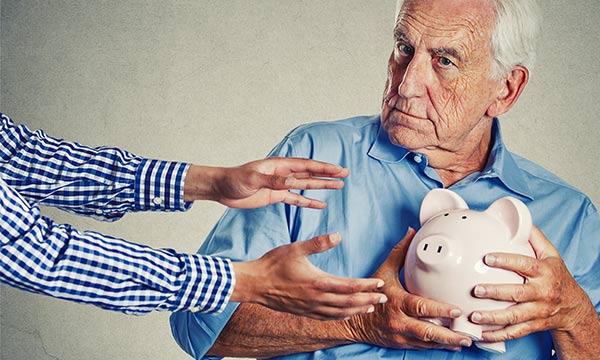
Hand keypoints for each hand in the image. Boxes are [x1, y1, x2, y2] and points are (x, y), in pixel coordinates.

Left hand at [184, 157, 348, 208]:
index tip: (338, 169)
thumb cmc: (235, 179)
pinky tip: (320, 204)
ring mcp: (280, 185)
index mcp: (279, 165)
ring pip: (306, 185)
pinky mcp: (276, 196)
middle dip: (328, 174)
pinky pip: (296, 199)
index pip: (306, 166)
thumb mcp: (253, 179)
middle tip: (345, 175)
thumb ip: (272, 180)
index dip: (323, 168)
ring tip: (339, 186)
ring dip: (322, 186)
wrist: (223, 188)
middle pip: (310, 174)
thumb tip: (292, 182)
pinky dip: (308, 202)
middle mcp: (283, 174)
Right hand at [231, 233, 386, 319]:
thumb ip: (319, 243)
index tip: (380, 284)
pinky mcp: (304, 312)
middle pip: (349, 303)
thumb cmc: (274, 264)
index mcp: (318, 282)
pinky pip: (328, 317)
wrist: (254, 284)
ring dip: (358, 310)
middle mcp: (317, 299)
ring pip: (340, 313)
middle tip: (384, 299)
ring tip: (371, 307)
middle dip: (368, 300)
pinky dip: (341, 316)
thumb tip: (338, 235)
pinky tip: (347, 314)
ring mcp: (311, 308)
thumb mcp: (296, 248)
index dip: (366, 286)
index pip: (349, 286)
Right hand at [344, 228, 471, 350]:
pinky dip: (437, 347)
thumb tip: (411, 233)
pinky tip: (451, 345)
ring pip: (426, 342)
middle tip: (467, 335)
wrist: (354, 322)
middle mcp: (399, 321)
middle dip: (449, 335)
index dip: (440, 310)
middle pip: (427, 331)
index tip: (457, 310)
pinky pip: (422, 347)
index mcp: (397, 302)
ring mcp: (400, 335)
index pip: (421, 306)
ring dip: (447, 343)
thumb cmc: (371, 294)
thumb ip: (399, 253)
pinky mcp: (401, 344)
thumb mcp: (383, 271)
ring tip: (464, 341)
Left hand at [471, 225, 596, 342]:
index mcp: (544, 272)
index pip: (524, 265)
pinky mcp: (534, 325)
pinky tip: (483, 334)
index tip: (487, 258)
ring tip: (474, 316)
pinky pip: (515, 333)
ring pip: (515, 316)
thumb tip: (517, 218)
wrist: (574, 307)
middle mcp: (542, 292)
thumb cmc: (556, 276)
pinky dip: (498, 335)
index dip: (506, 261)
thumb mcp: (551, 255)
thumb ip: (534, 237)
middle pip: (518, 293)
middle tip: (476, 290)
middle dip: (496, 292)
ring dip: (493, 318)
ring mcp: (538, 311)